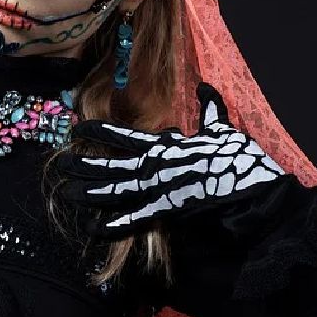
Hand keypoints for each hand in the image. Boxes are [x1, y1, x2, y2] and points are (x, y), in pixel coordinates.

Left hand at [57, 81, 287, 235]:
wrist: (255, 189)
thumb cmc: (238, 159)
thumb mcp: (222, 129)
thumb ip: (209, 110)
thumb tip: (204, 87)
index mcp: (164, 145)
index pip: (122, 135)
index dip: (98, 132)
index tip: (77, 129)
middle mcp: (155, 165)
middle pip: (110, 163)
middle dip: (83, 163)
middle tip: (60, 163)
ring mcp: (158, 188)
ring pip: (115, 190)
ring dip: (89, 192)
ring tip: (64, 192)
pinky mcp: (167, 211)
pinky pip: (134, 219)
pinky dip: (113, 226)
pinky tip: (93, 229)